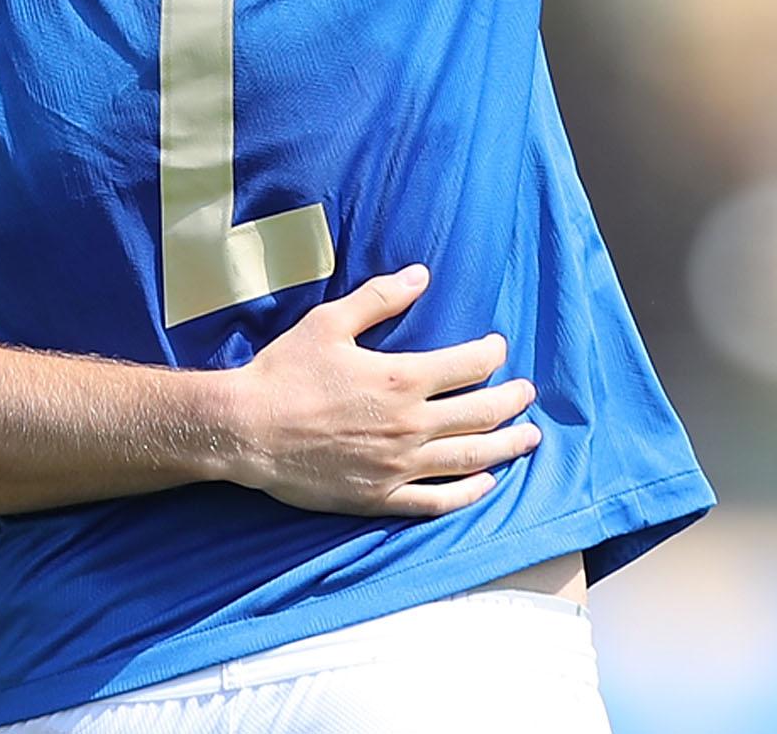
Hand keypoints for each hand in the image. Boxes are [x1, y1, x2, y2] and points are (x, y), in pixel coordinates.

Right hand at [217, 265, 539, 517]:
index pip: (468, 366)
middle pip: (480, 413)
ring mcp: (398, 466)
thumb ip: (379, 299)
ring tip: (528, 438)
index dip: (491, 354)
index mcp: (400, 379)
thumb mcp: (329, 322)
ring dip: (506, 446)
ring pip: (470, 459)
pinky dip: (467, 493)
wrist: (247, 430)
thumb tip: (421, 275)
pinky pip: (436, 501)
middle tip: (527, 393)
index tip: (498, 349)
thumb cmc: (284, 372)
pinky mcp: (381, 497)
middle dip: (512, 400)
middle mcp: (409, 425)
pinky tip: (485, 484)